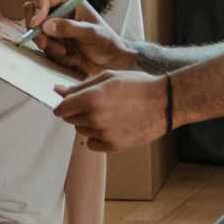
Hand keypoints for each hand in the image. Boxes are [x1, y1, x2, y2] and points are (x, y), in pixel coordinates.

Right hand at [25, 0, 136, 73]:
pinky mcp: (54, 43)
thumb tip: (46, 26)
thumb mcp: (90, 33)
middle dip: (36, 30)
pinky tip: (73, 59)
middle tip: (44, 43)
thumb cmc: (106, 42)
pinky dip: (56, 57)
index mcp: (68, 1)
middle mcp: (58, 12)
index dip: (36, 8)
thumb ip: (69, 28)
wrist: (111, 62)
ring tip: (66, 54)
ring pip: (37, 34)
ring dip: (49, 47)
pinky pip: (45, 49)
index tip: (36, 24)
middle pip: (32, 12)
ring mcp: (54, 28)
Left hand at [54, 71, 169, 150]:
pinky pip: (92, 144)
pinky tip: (110, 125)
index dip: (62, 105)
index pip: (62, 108)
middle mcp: (95, 118)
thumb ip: (81, 86)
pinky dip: (96, 136)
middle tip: (93, 103)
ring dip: (87, 123)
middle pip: (70, 120)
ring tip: (107, 112)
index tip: (68, 103)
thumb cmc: (138, 85)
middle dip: (76, 111)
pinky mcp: (114, 146)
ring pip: (81, 131)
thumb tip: (58, 91)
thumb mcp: (108, 77)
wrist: (165, 102)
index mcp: (92, 98)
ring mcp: (104, 134)